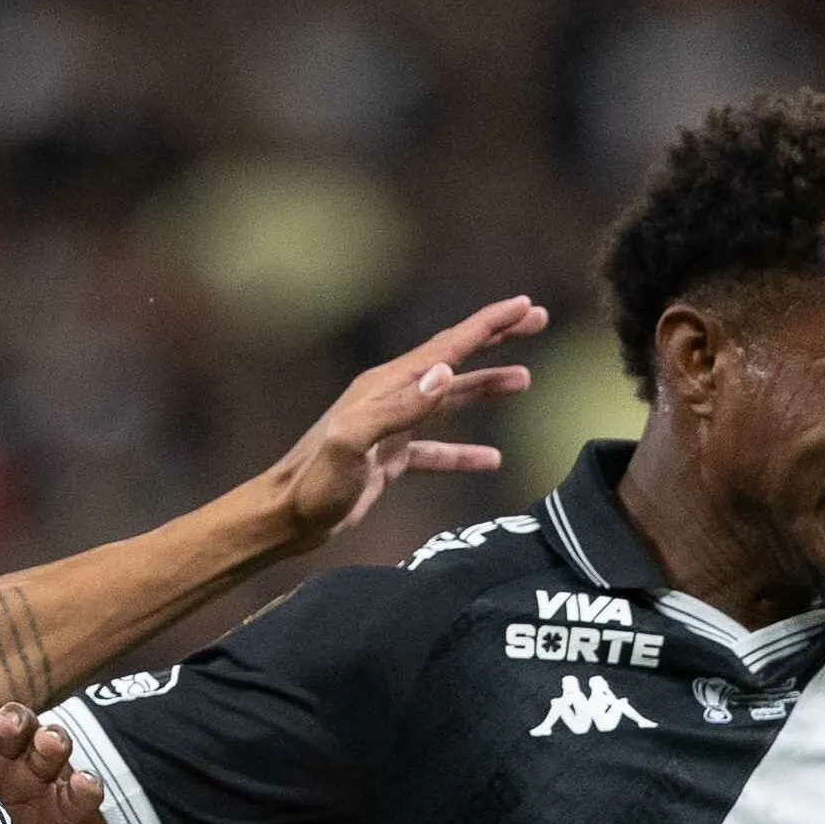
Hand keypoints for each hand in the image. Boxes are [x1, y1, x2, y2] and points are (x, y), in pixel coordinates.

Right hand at [0, 700, 166, 823]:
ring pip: (15, 732)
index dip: (84, 787)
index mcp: (62, 810)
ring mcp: (0, 766)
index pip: (82, 792)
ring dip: (15, 722)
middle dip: (54, 744)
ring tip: (6, 726)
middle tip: (51, 742)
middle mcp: (35, 782)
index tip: (84, 786)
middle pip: (51, 752)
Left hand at [258, 298, 543, 548]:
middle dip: (495, 340)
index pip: (448, 346)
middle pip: (453, 360)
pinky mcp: (388, 459)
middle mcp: (390, 397)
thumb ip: (401, 408)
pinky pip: (435, 449)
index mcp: (386, 385)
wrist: (287, 517)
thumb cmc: (316, 481)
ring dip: (485, 387)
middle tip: (537, 321)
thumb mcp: (356, 441)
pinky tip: (491, 459)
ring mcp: (390, 427)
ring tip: (524, 380)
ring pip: (449, 400)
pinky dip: (464, 452)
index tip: (525, 306)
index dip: (489, 325)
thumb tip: (447, 372)